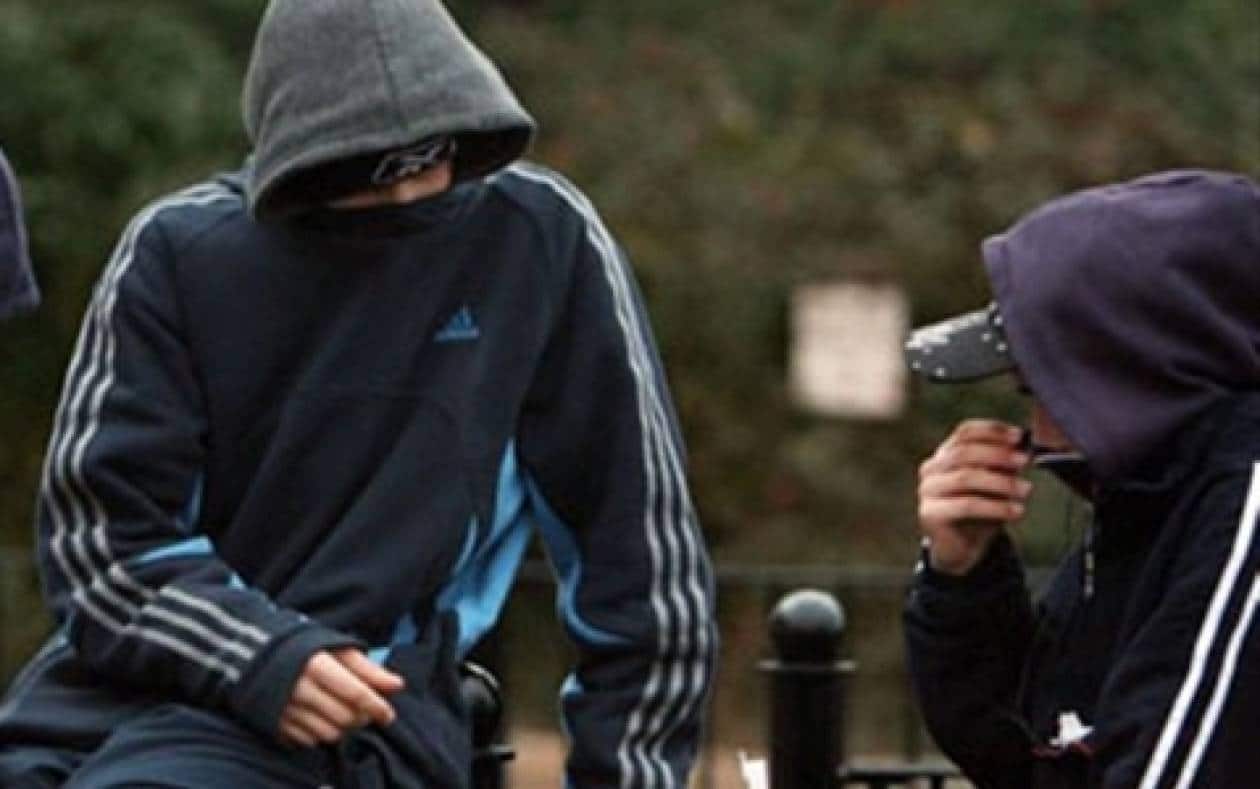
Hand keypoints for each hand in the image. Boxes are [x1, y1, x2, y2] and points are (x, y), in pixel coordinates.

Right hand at [278, 648, 404, 747]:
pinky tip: (322, 718)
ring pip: (329, 734)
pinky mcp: (276, 723)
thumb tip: (398, 685)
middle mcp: (299, 688)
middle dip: (361, 717)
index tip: (389, 715)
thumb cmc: (309, 650)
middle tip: (364, 710)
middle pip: (345, 717)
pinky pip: (310, 741)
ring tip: (342, 712)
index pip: (356, 694)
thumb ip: (368, 669)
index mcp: (316, 665)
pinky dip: (321, 733)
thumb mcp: (339, 650)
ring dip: (343, 728)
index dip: (377, 707)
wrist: (259, 654)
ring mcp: (285, 708)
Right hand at [917, 419, 1031, 575]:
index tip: (1020, 436)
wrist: (962, 547)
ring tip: (1025, 490)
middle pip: (963, 452)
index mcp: (946, 454)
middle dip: (998, 454)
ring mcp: (928, 490)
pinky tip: (1016, 511)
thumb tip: (1024, 451)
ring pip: (965, 478)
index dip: (992, 431)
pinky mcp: (930, 513)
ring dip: (1000, 482)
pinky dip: (995, 507)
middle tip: (1024, 461)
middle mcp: (932, 468)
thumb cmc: (981, 510)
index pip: (965, 432)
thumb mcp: (996, 483)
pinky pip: (965, 505)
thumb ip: (1005, 466)